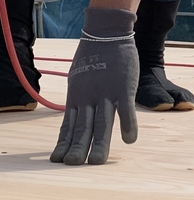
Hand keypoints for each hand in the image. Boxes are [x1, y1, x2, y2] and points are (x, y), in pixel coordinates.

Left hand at [50, 10, 138, 165]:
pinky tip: (129, 140)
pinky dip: (128, 124)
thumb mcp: (78, 76)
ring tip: (96, 161)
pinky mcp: (124, 87)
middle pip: (83, 128)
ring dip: (99, 143)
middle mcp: (88, 98)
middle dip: (78, 148)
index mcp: (76, 96)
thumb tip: (76, 109)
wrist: (107, 33)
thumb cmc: (93, 54)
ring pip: (102, 122)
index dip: (63, 143)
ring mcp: (106, 93)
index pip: (68, 125)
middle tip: (73, 166)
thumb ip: (79, 95)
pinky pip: (126, 109)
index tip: (57, 160)